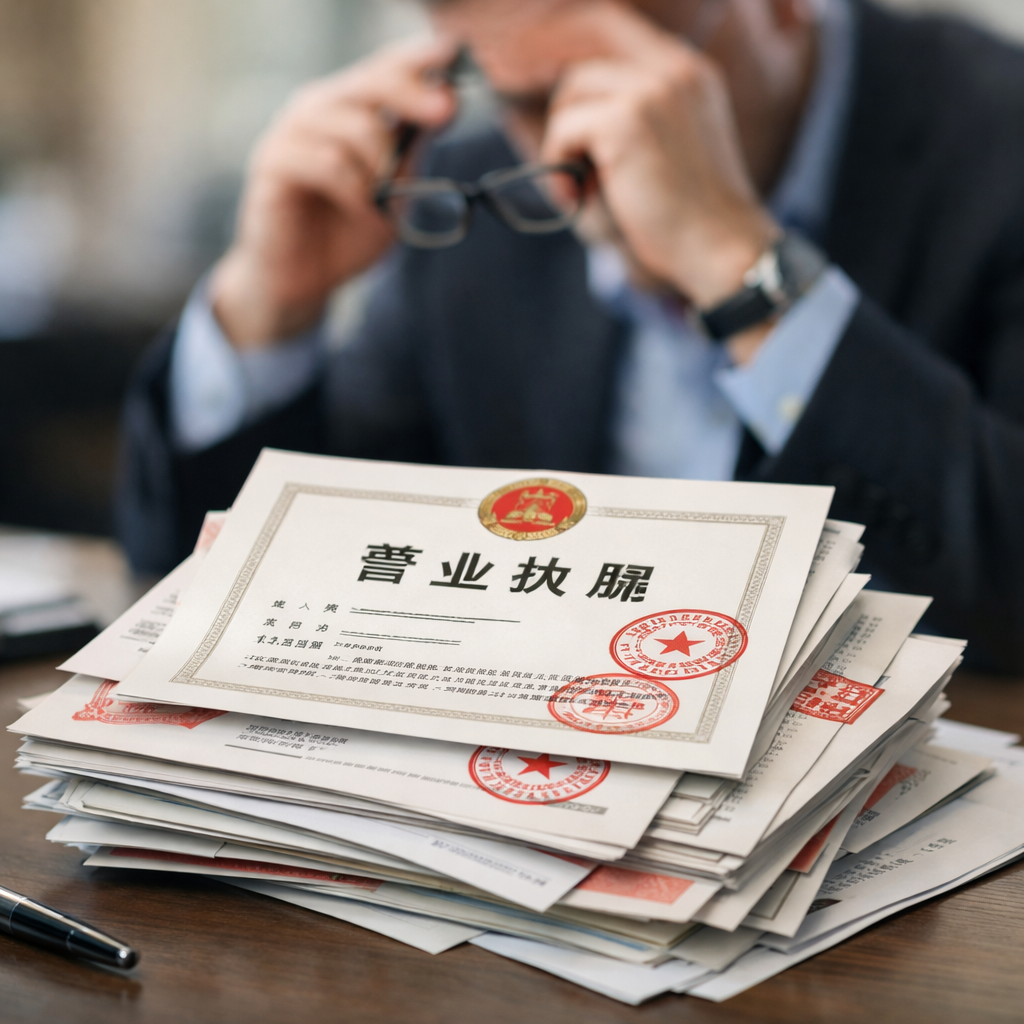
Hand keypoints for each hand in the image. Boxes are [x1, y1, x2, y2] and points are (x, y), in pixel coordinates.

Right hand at [211, 36, 457, 348]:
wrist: (302, 282)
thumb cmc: (345, 234)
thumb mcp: (392, 195)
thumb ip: (409, 154)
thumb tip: (445, 106)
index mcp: (346, 111)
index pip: (382, 70)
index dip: (416, 59)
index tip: (452, 51)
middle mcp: (315, 111)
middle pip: (368, 83)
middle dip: (411, 94)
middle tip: (445, 110)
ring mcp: (289, 134)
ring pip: (350, 127)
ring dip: (379, 169)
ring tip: (382, 203)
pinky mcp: (271, 165)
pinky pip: (325, 163)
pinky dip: (354, 190)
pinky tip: (361, 210)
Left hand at [535, 2, 778, 309]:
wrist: (721, 247)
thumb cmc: (694, 218)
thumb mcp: (673, 151)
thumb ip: (638, 120)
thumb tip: (574, 116)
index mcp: (690, 73)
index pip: (617, 31)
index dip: (580, 71)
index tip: (565, 118)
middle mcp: (674, 69)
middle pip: (586, 68)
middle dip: (569, 119)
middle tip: (577, 172)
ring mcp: (651, 90)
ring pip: (572, 92)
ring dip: (563, 142)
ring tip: (580, 188)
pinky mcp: (625, 120)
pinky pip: (564, 128)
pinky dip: (558, 165)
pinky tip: (577, 198)